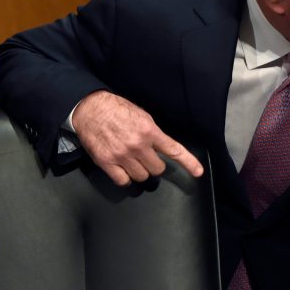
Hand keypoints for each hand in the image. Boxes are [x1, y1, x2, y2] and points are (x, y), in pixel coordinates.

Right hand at [73, 90, 203, 185]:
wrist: (91, 109)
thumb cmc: (117, 110)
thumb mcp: (142, 116)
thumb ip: (153, 133)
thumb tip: (162, 147)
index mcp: (150, 131)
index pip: (174, 150)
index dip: (189, 162)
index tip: (198, 172)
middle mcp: (138, 145)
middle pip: (157, 169)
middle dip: (154, 165)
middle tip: (146, 157)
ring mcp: (122, 155)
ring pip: (141, 177)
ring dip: (140, 171)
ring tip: (132, 160)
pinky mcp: (106, 162)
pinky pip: (123, 181)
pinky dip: (125, 178)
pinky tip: (123, 170)